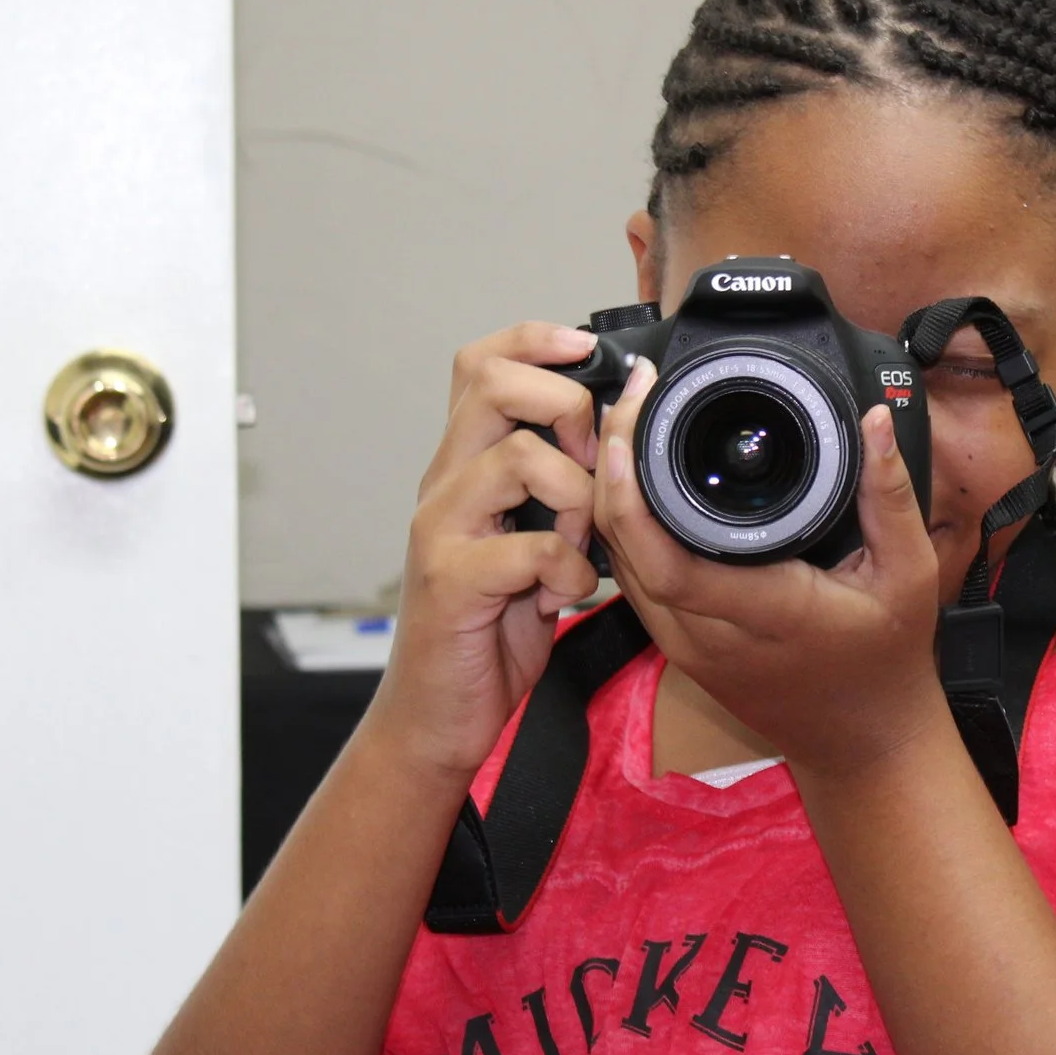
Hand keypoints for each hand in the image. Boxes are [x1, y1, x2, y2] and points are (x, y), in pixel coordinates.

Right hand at [377, 323, 606, 783]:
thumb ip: (557, 490)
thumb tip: (618, 440)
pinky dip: (567, 570)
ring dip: (575, 498)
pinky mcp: (451, 581)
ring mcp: (441, 529)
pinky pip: (528, 549)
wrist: (437, 714)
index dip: (536, 340)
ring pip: (517, 459)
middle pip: (493, 385)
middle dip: (566, 408)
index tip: (589, 349)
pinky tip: (564, 594)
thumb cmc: (490, 628)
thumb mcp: (529, 540)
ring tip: (578, 543)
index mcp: (465, 465)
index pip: (482, 363)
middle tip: (589, 464)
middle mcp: (445, 484)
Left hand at [592, 358, 947, 775]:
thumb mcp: (909, 573)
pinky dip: (624, 527)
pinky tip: (634, 480)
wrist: (867, 744)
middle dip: (612, 467)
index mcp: (763, 613)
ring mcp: (687, 647)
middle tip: (631, 397)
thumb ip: (889, 495)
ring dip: (610, 492)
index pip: (668, 559)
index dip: (631, 493)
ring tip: (629, 422)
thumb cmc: (888, 662)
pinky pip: (634, 580)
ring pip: (620, 563)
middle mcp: (708, 635)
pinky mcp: (680, 649)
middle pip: (626, 550)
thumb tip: (872, 421)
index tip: (634, 425)